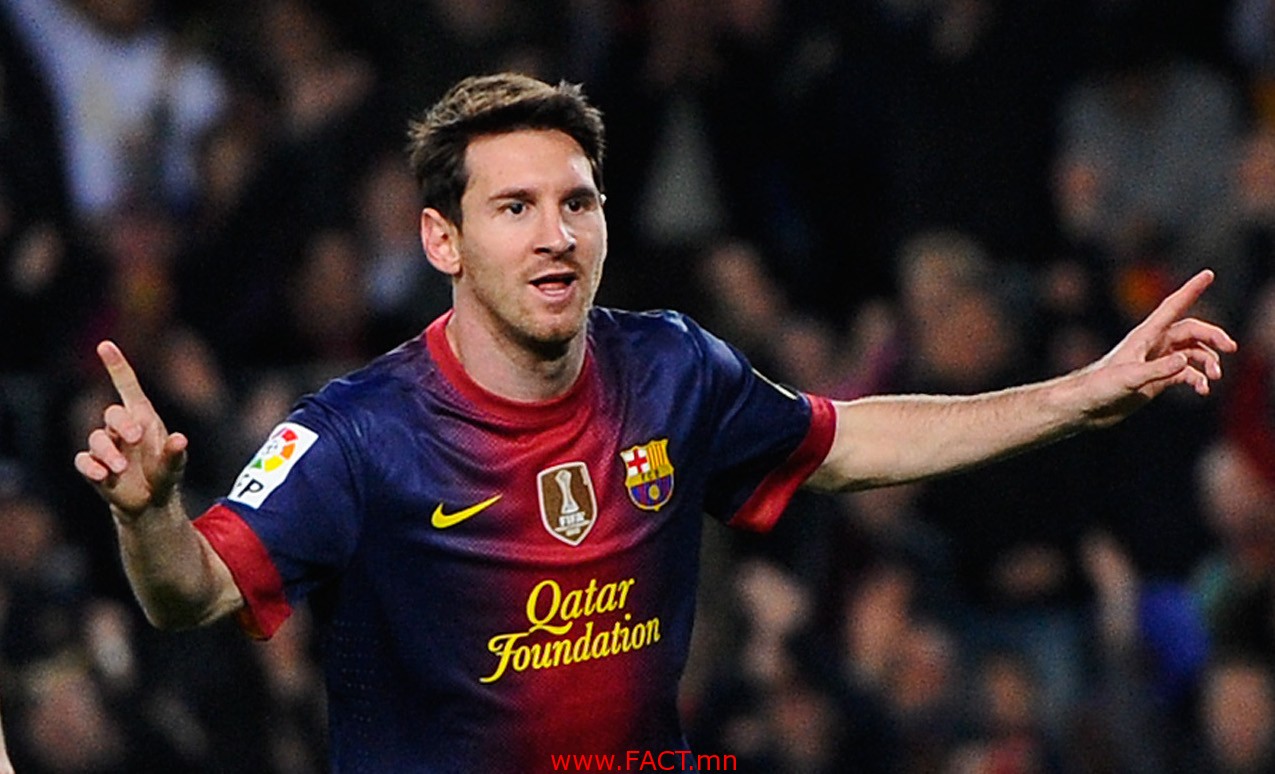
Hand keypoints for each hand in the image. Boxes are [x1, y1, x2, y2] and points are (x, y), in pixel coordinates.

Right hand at [74, 342, 187, 520]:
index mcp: (142, 418)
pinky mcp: (93, 466)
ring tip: (122, 468)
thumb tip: (180, 439)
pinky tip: (102, 476)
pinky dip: (90, 467)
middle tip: (136, 438)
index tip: (105, 345)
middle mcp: (120, 428)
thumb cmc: (164, 474)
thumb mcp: (173, 466)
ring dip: (108, 451)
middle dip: (121, 423)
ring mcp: (105, 447)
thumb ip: (175, 454)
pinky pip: (82, 460)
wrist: (150, 504)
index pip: (127, 386)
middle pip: (112, 413)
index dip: (116, 366)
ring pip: (95, 438)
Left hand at [1079, 269, 1236, 427]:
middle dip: (1213, 337)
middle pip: (1192, 331)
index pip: (1173, 306)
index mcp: (1145, 335)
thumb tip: (1185, 360)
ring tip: (1214, 378)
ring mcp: (1157, 362)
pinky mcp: (1158, 379)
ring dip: (1208, 362)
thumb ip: (1158, 370)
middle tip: (1230, 348)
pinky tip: (1202, 391)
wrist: (1086, 407)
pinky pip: (1187, 373)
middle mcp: (1154, 345)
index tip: (1208, 274)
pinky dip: (1198, 380)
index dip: (1191, 290)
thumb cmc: (1099, 387)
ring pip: (1193, 353)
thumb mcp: (1130, 378)